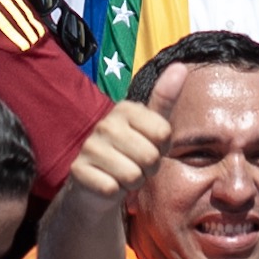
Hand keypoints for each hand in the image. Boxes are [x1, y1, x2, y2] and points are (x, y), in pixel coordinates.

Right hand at [63, 72, 184, 206]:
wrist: (96, 182)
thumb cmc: (131, 152)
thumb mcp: (151, 127)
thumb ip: (165, 99)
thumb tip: (180, 66)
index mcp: (125, 109)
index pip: (164, 134)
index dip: (162, 148)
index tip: (149, 147)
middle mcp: (105, 123)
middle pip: (150, 157)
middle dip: (149, 168)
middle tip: (136, 164)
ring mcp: (89, 146)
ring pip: (132, 175)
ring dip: (133, 182)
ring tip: (123, 174)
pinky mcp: (78, 170)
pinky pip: (112, 189)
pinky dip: (114, 192)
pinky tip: (108, 183)